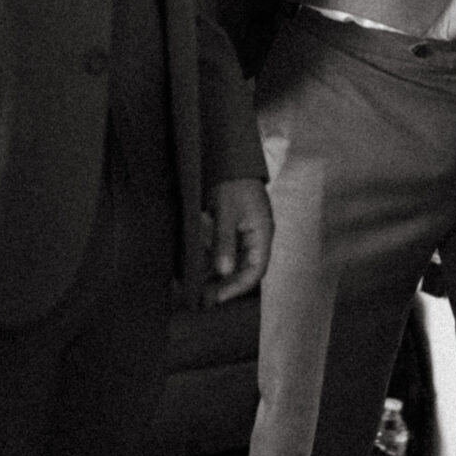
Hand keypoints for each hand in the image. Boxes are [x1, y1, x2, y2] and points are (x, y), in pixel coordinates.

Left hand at [203, 177, 272, 303]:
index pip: (255, 271)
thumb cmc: (233, 182)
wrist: (229, 158)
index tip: (217, 297)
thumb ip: (225, 241)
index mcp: (262, 234)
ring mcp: (243, 234)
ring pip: (230, 262)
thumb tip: (223, 271)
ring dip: (213, 273)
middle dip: (222, 284)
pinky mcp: (230, 229)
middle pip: (242, 270)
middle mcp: (255, 238)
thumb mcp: (226, 211)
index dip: (237, 287)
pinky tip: (194, 266)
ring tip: (193, 285)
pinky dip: (209, 259)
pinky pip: (221, 250)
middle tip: (201, 296)